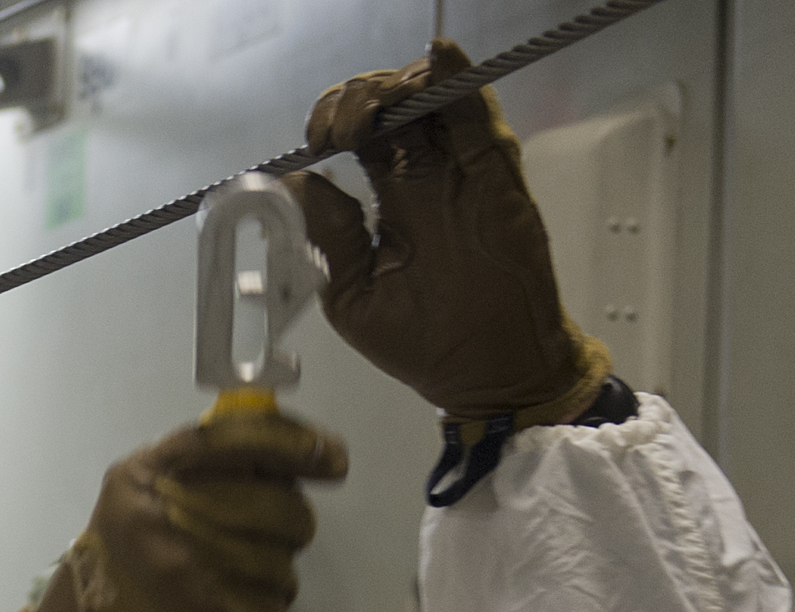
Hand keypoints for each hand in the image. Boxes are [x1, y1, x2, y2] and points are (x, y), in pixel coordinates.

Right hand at [17, 406, 347, 611]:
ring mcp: (184, 567)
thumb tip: (287, 464)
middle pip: (277, 503)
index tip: (333, 457)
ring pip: (283, 563)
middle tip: (272, 544)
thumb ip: (195, 478)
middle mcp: (161, 514)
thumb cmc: (111, 586)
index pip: (234, 438)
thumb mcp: (134, 510)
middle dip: (290, 527)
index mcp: (140, 479)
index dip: (294, 443)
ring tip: (237, 593)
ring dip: (274, 582)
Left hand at [282, 39, 608, 423]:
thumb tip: (298, 184)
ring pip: (431, 96)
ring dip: (395, 87)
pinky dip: (457, 79)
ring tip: (371, 116)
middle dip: (356, 99)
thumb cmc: (424, 342)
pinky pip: (478, 114)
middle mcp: (424, 177)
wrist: (488, 371)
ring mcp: (461, 172)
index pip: (357, 133)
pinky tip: (439, 57)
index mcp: (389, 201)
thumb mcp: (354, 294)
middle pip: (390, 104)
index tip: (314, 140)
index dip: (333, 118)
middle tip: (337, 132)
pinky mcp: (495, 176)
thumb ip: (328, 237)